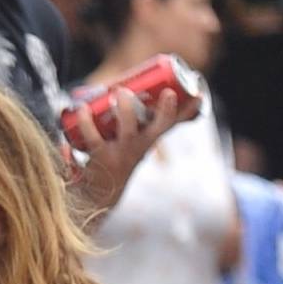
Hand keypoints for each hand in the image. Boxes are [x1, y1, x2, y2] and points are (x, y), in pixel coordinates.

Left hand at [68, 85, 180, 212]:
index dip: (189, 110)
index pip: (173, 124)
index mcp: (150, 139)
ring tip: (118, 91)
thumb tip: (184, 96)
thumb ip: (156, 118)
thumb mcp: (143, 139)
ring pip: (128, 132)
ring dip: (125, 110)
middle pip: (158, 129)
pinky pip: (93, 138)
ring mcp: (120, 153)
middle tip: (165, 90)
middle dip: (166, 111)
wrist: (100, 193)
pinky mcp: (98, 157)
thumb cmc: (124, 156)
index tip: (199, 96)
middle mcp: (139, 147)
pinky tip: (83, 108)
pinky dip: (86, 122)